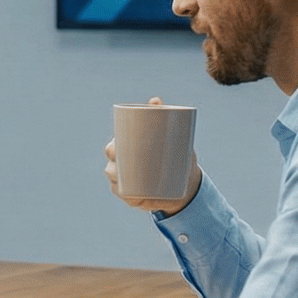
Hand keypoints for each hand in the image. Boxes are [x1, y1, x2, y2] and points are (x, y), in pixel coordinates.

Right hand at [105, 97, 200, 216]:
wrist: (186, 182)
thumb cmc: (175, 155)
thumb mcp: (172, 136)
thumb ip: (161, 117)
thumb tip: (155, 100)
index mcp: (127, 152)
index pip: (112, 150)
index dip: (111, 150)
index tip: (115, 150)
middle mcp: (123, 168)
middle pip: (111, 166)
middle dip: (113, 165)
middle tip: (123, 162)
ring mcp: (128, 183)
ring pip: (116, 182)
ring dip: (118, 181)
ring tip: (128, 179)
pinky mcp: (136, 196)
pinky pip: (127, 197)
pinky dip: (128, 197)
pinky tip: (131, 197)